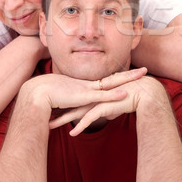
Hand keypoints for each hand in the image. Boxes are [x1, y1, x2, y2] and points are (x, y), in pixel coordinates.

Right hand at [24, 67, 147, 113]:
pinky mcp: (83, 97)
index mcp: (84, 85)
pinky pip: (102, 96)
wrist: (37, 93)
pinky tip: (125, 94)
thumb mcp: (63, 101)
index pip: (106, 80)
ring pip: (112, 83)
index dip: (118, 77)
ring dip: (128, 79)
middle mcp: (88, 85)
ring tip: (142, 75)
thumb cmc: (47, 96)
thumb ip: (70, 105)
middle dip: (129, 74)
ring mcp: (87, 89)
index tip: (130, 74)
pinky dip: (114, 95)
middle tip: (144, 70)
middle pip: (114, 78)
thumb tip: (73, 110)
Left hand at [49, 73, 165, 135]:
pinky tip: (72, 134)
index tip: (50, 110)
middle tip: (43, 117)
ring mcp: (96, 102)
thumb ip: (108, 109)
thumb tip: (106, 115)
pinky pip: (88, 119)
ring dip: (62, 121)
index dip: (62, 106)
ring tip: (49, 127)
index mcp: (93, 95)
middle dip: (55, 112)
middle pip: (69, 106)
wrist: (142, 92)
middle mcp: (92, 98)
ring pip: (75, 113)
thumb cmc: (130, 97)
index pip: (74, 101)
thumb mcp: (115, 106)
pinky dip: (80, 127)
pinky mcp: (103, 107)